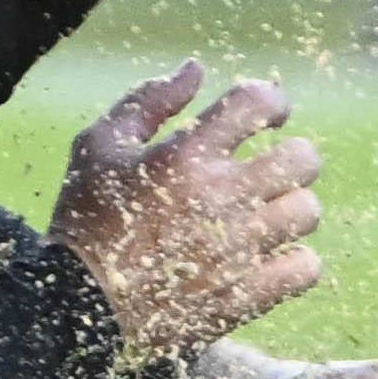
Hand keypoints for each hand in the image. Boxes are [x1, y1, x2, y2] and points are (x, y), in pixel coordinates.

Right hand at [54, 61, 323, 361]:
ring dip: (290, 209)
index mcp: (185, 156)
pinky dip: (293, 262)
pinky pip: (305, 267)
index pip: (257, 103)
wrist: (71, 310)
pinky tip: (267, 259)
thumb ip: (147, 100)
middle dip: (291, 156)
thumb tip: (196, 68)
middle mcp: (219, 197)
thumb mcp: (98, 147)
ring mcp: (237, 249)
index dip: (274, 102)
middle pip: (302, 158)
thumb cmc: (84, 223)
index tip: (270, 116)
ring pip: (307, 211)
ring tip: (265, 216)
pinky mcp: (244, 296)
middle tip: (269, 170)